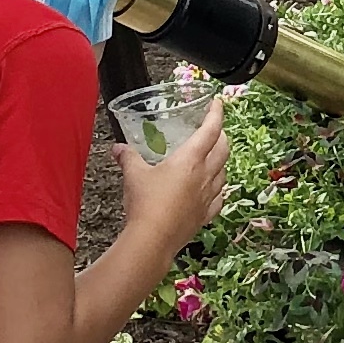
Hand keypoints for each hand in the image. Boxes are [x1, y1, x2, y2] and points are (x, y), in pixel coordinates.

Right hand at [118, 103, 226, 237]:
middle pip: (223, 149)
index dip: (216, 113)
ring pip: (224, 172)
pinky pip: (219, 197)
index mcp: (190, 159)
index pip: (211, 130)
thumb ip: (128, 157)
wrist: (152, 239)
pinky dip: (218, 188)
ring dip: (221, 161)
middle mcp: (205, 176)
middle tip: (214, 129)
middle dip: (222, 135)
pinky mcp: (205, 215)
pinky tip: (213, 189)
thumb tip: (119, 148)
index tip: (218, 103)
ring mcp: (208, 197)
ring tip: (213, 157)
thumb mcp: (133, 174)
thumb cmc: (145, 203)